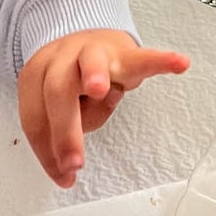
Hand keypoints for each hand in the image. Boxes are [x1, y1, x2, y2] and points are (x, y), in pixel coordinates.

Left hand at [17, 30, 188, 187]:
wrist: (92, 39)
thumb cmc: (72, 81)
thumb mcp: (59, 108)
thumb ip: (59, 135)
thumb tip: (66, 175)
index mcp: (37, 74)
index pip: (36, 117)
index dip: (47, 149)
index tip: (64, 175)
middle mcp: (61, 57)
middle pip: (57, 92)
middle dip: (65, 130)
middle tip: (75, 163)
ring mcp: (94, 51)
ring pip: (90, 64)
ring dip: (93, 75)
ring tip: (100, 90)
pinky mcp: (126, 53)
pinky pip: (144, 58)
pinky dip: (162, 62)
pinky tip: (179, 64)